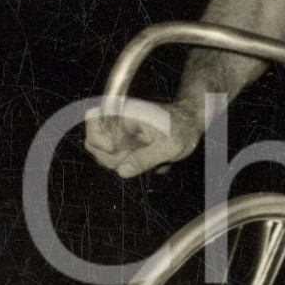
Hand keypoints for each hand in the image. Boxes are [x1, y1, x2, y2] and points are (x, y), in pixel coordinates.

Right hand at [84, 98, 202, 177]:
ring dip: (122, 165)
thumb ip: (145, 159)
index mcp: (126, 114)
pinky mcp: (126, 146)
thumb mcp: (169, 146)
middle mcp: (119, 124)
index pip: (93, 118)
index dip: (96, 136)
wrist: (191, 124)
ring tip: (147, 162)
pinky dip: (131, 167)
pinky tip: (151, 163)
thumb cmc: (183, 128)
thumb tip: (122, 171)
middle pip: (93, 143)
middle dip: (109, 158)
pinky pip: (119, 162)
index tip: (113, 148)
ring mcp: (121, 136)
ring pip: (105, 156)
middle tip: (131, 162)